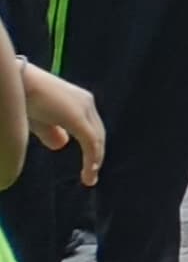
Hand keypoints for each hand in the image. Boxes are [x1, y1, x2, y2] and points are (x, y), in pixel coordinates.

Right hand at [22, 66, 101, 183]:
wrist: (16, 83)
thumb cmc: (22, 98)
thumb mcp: (39, 119)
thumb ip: (51, 132)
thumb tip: (62, 145)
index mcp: (79, 102)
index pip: (91, 128)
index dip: (92, 148)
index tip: (89, 167)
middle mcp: (86, 103)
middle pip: (97, 134)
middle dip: (95, 156)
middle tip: (90, 176)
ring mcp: (83, 108)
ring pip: (96, 139)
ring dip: (94, 161)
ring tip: (89, 179)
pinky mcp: (77, 117)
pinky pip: (90, 142)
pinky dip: (92, 158)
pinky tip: (89, 172)